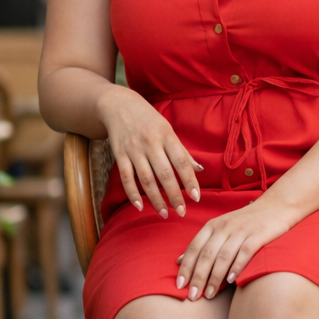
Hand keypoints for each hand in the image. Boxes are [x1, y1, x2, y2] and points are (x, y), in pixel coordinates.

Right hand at [98, 85, 201, 217]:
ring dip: (155, 199)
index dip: (189, 181)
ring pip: (146, 179)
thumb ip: (182, 151)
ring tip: (164, 213)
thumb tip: (200, 170)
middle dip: (174, 195)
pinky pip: (126, 177)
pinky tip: (140, 206)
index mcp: (167, 136)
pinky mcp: (119, 154)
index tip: (196, 198)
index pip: (181, 162)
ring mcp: (134, 149)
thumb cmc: (148, 119)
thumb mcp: (168, 130)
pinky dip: (132, 193)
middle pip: (164, 174)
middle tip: (182, 212)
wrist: (118, 104)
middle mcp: (151, 143)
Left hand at [175, 198, 295, 299]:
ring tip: (210, 294)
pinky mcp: (259, 235)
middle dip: (198, 277)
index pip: (194, 248)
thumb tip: (179, 261)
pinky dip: (237, 266)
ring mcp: (242, 230)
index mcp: (212, 225)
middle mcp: (224, 227)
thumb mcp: (220, 228)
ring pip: (224, 256)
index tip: (179, 286)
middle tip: (193, 296)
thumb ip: (201, 244)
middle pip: (207, 255)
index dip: (186, 267)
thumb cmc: (245, 222)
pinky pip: (245, 252)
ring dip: (215, 277)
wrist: (276, 207)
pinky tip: (232, 281)